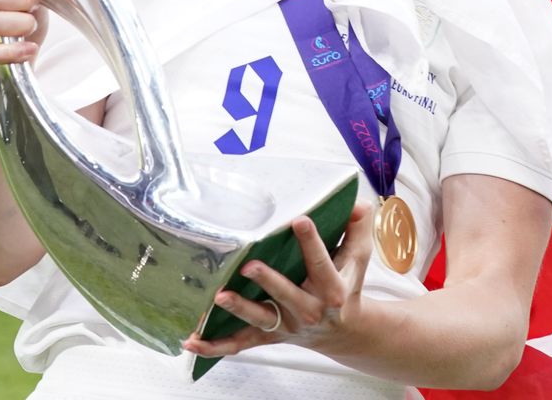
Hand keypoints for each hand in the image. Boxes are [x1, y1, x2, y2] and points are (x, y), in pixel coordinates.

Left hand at [183, 202, 373, 359]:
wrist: (344, 331)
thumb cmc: (345, 285)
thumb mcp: (357, 258)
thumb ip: (358, 230)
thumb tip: (360, 203)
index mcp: (331, 289)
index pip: (322, 263)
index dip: (311, 242)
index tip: (300, 220)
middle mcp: (308, 310)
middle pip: (287, 295)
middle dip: (269, 281)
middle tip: (251, 266)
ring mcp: (285, 325)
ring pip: (260, 319)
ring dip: (239, 309)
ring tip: (220, 297)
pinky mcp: (268, 336)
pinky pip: (239, 344)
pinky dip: (214, 346)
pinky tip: (191, 341)